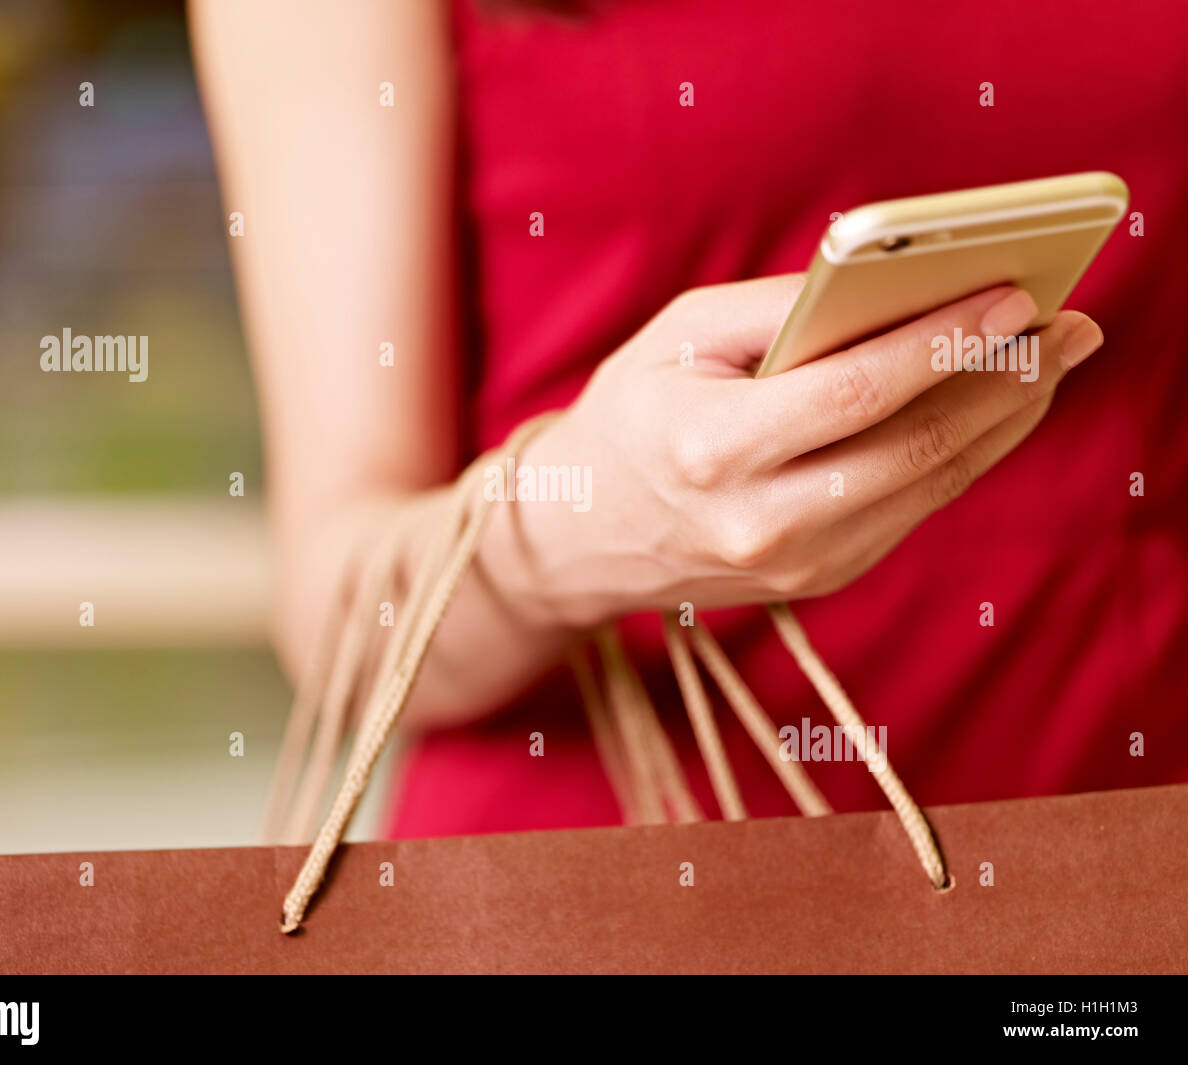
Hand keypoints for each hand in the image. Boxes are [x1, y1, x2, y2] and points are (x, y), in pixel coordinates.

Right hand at [479, 275, 1102, 628]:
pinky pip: (911, 510)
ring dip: (1002, 422)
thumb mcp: (679, 337)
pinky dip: (962, 456)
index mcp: (713, 449)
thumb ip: (781, 309)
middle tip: (1068, 327)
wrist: (583, 535)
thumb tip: (896, 287)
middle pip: (915, 448)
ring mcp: (797, 564)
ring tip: (1050, 364)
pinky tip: (992, 411)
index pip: (855, 392)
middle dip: (1005, 383)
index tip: (1014, 299)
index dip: (944, 344)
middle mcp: (762, 521)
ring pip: (930, 486)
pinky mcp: (819, 580)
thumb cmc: (629, 418)